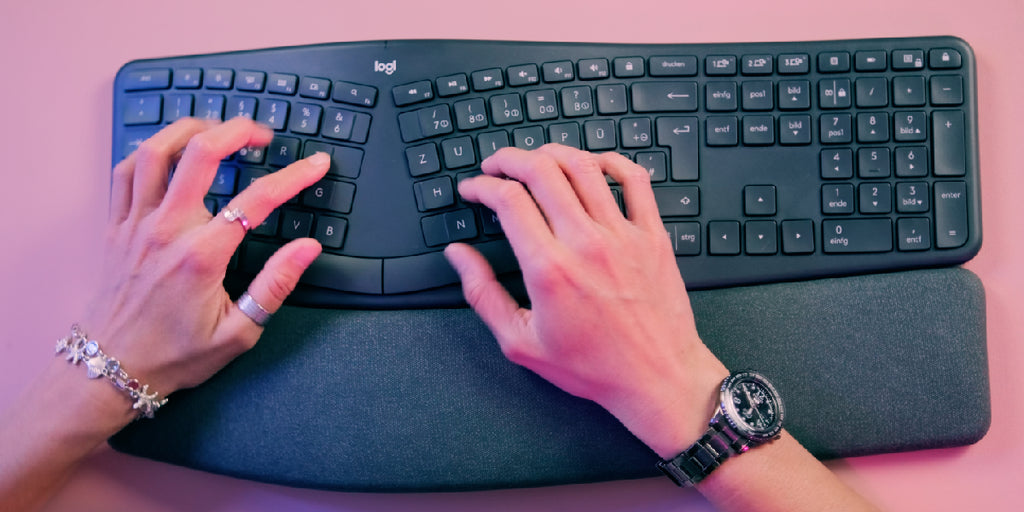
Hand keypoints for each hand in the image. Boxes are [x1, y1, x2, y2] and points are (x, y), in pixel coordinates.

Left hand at [83, 117, 329, 396]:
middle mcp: (166, 231)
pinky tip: (172, 150)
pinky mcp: (116, 226)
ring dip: (191, 130)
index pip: (257, 201)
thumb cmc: (176, 355)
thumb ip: (275, 285)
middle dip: (238, 131)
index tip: (316, 164)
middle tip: (262, 134)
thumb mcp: (239, 333)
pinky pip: (127, 170)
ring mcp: (135, 224)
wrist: (111, 370)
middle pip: (201, 155)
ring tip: (218, 130)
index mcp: (201, 257)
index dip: (293, 177)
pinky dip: (151, 149)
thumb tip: (307, 248)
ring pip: (157, 151)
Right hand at [445, 144, 728, 456]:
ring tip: (536, 160)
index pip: (508, 200)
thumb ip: (482, 295)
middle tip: (496, 166)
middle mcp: (586, 244)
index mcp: (550, 270)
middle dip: (509, 159)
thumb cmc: (593, 367)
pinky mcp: (652, 236)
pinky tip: (592, 164)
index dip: (482, 186)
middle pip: (542, 171)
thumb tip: (459, 256)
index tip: (473, 190)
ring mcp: (623, 236)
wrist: (657, 379)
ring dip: (552, 153)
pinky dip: (610, 161)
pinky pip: (634, 179)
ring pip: (584, 167)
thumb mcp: (521, 343)